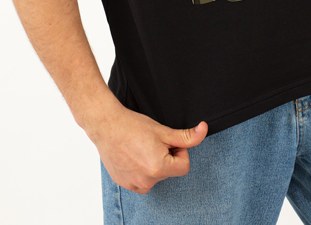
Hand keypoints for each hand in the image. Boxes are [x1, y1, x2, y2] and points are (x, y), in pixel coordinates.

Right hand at [90, 97, 207, 194]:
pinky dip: (141, 169)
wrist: (107, 126)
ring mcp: (134, 184)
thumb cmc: (133, 126)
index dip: (180, 151)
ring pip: (156, 176)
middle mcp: (147, 181)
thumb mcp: (163, 130)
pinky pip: (141, 180)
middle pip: (169, 171)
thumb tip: (203, 130)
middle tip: (152, 142)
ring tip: (141, 148)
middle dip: (166, 156)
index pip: (184, 166)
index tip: (169, 142)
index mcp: (159, 168)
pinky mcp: (124, 184)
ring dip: (154, 164)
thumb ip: (187, 136)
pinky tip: (133, 155)